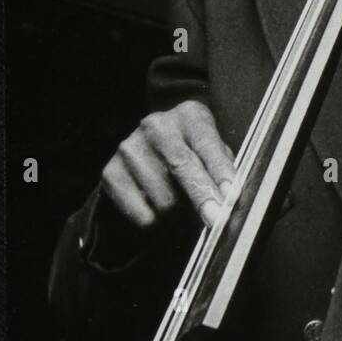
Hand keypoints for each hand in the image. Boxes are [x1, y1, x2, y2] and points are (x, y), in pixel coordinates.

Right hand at [100, 99, 237, 231]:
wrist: (150, 151)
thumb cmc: (194, 152)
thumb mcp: (213, 150)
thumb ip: (223, 169)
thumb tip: (229, 199)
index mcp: (189, 115)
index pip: (206, 144)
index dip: (219, 171)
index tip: (230, 195)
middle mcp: (156, 126)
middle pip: (181, 167)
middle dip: (201, 197)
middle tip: (216, 220)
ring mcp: (130, 148)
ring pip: (164, 199)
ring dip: (180, 215)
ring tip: (183, 207)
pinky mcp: (111, 173)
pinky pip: (143, 215)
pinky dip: (159, 225)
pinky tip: (161, 210)